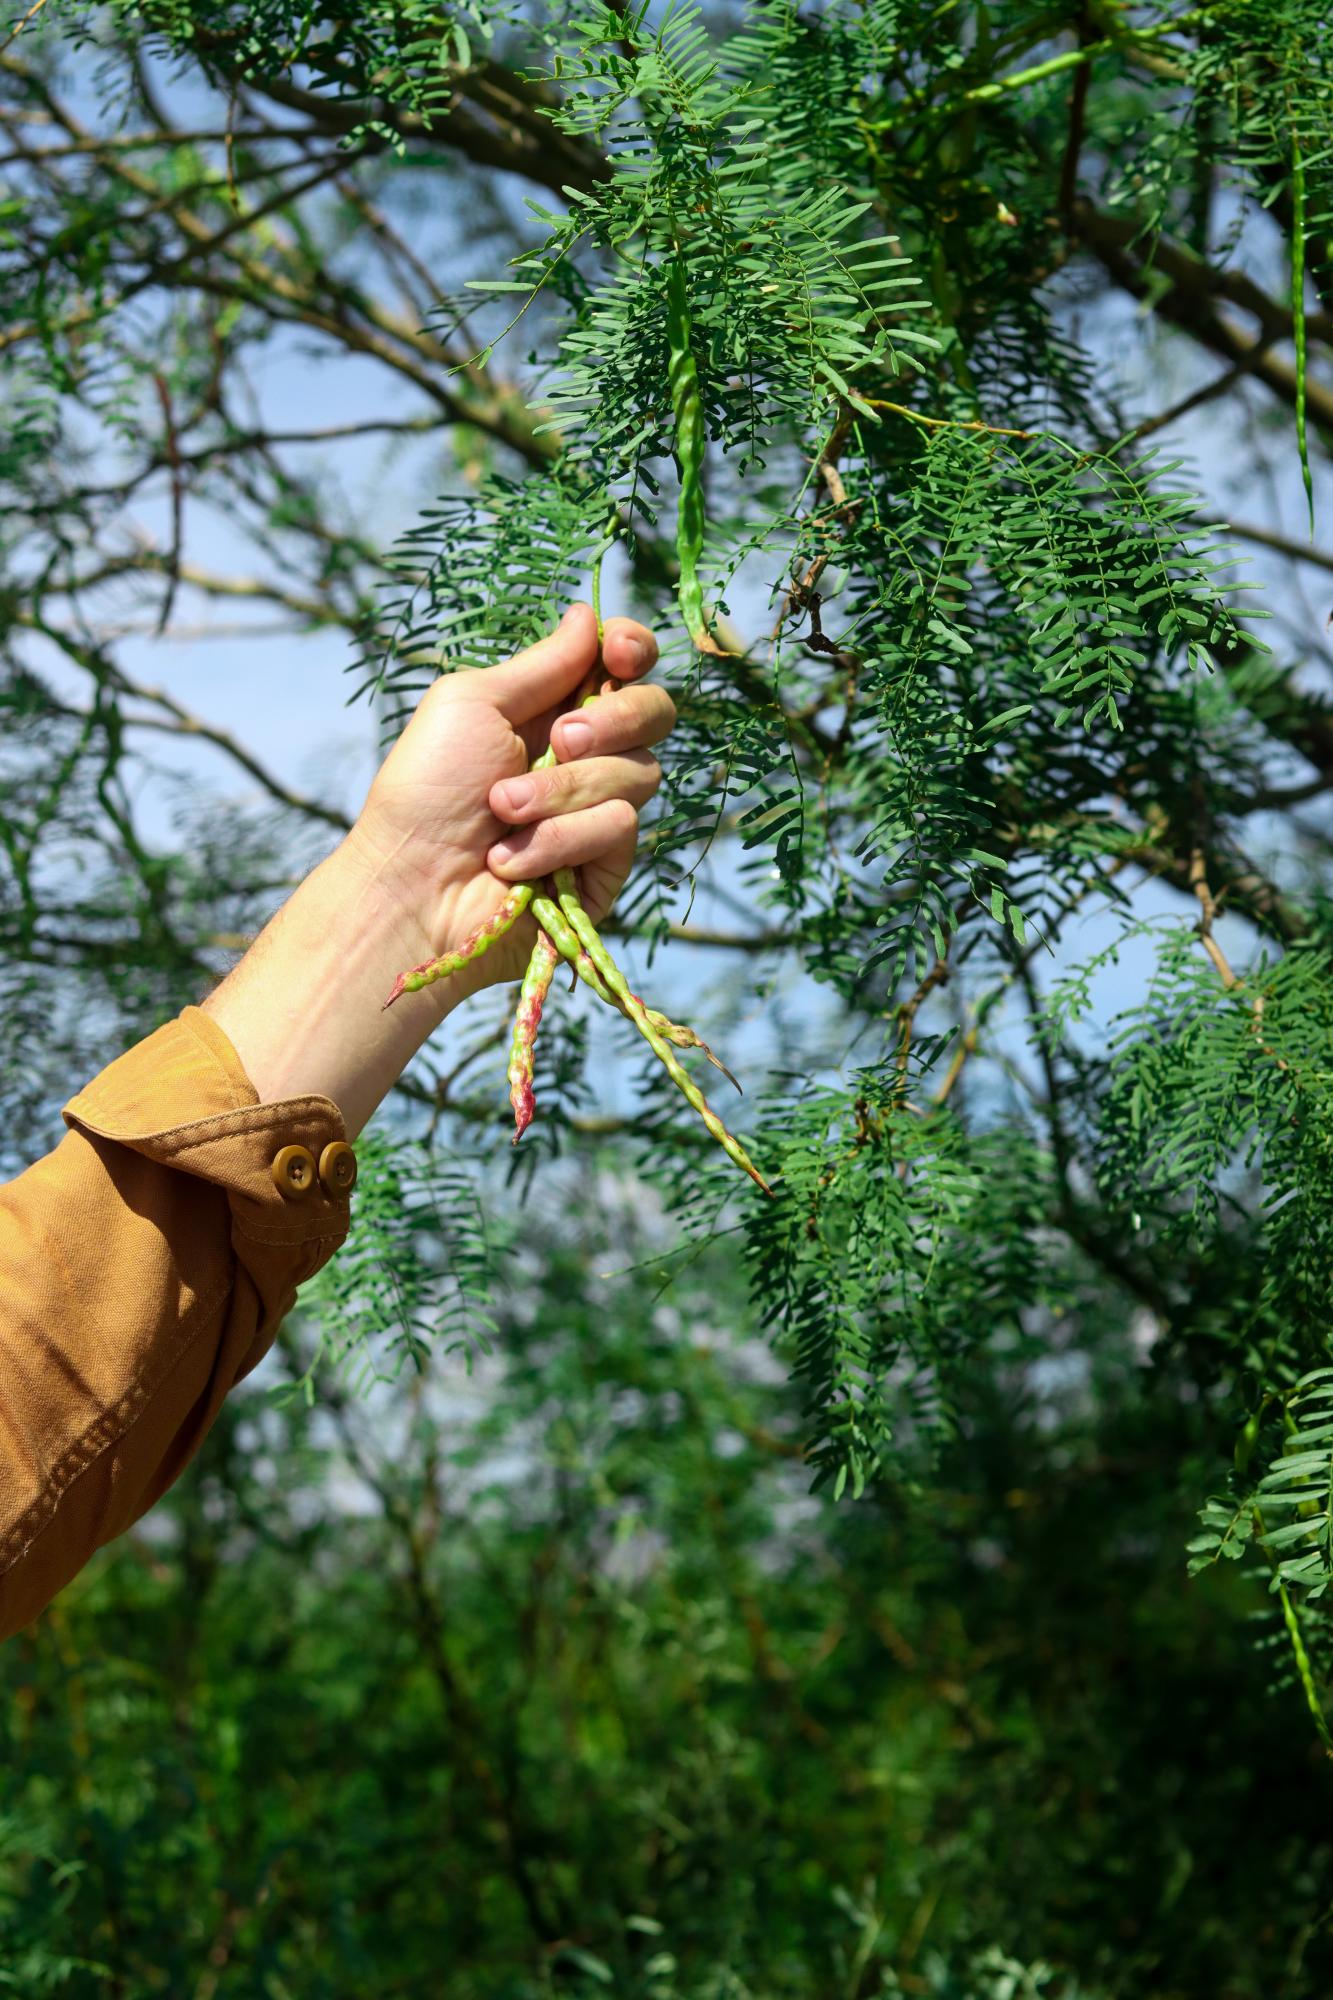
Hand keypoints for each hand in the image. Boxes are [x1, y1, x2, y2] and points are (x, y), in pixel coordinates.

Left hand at [346, 603, 674, 1001]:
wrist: (412, 885)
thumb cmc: (426, 789)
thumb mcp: (472, 704)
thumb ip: (541, 663)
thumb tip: (585, 614)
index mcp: (553, 707)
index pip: (624, 665)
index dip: (633, 650)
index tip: (617, 652)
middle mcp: (585, 755)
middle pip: (655, 712)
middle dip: (613, 718)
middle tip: (559, 739)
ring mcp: (599, 812)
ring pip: (637, 773)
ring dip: (561, 791)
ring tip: (501, 810)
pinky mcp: (606, 865)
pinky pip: (619, 827)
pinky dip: (560, 838)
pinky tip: (510, 858)